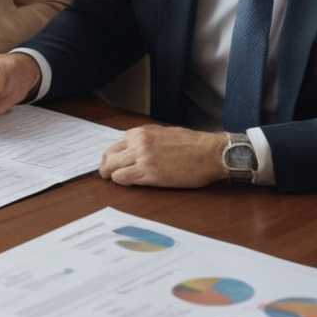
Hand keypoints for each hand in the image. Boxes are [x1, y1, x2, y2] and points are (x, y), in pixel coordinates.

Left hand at [99, 125, 228, 187]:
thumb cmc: (191, 144)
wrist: (210, 153)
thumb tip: (130, 148)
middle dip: (106, 167)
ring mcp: (142, 159)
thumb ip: (143, 139)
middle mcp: (138, 144)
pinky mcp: (150, 175)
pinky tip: (129, 183)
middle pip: (108, 157)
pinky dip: (122, 182)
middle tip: (107, 174)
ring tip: (117, 180)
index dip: (111, 157)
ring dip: (112, 176)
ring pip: (112, 170)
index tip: (112, 163)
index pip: (114, 146)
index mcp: (140, 132)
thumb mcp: (162, 133)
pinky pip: (124, 179)